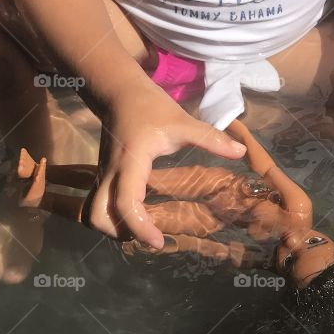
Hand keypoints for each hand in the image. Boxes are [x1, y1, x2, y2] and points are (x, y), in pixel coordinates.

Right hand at [85, 85, 245, 248]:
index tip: (159, 241)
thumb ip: (210, 138)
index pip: (126, 203)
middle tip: (148, 235)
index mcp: (131, 163)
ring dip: (113, 226)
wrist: (120, 92)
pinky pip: (101, 203)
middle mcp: (111, 173)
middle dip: (119, 232)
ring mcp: (103, 175)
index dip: (140, 227)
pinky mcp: (103, 174)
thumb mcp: (182, 121)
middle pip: (96, 215)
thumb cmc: (151, 107)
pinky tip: (138, 214)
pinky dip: (114, 215)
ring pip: (93, 211)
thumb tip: (240, 152)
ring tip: (142, 227)